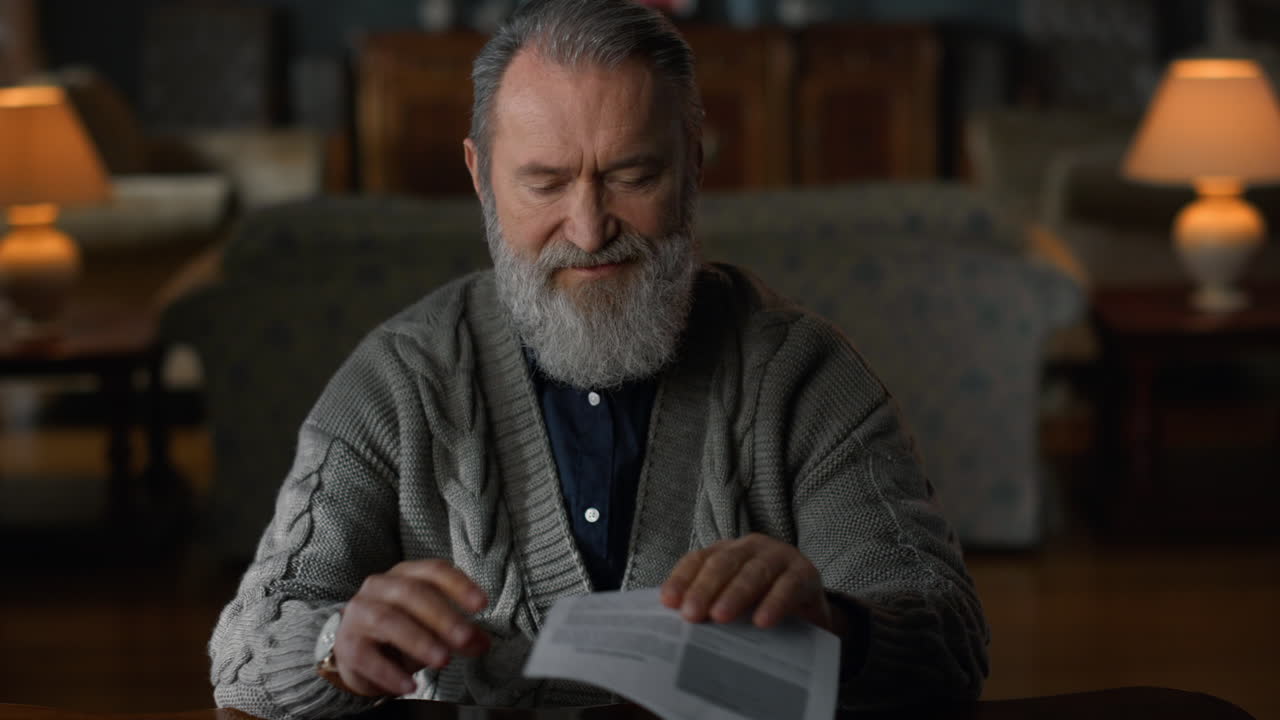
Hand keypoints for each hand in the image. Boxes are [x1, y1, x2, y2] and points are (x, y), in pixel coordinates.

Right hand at [331, 559, 490, 696]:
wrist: (357, 651)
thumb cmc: (401, 631)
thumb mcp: (434, 628)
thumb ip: (459, 632)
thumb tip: (483, 642)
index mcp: (405, 574)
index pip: (433, 571)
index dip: (459, 585)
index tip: (482, 604)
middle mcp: (379, 586)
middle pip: (412, 593)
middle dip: (442, 616)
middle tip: (465, 638)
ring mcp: (359, 613)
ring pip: (387, 620)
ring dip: (419, 640)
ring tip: (443, 660)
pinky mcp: (347, 644)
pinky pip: (367, 656)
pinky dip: (390, 673)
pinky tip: (410, 686)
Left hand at [660, 533, 834, 631]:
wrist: (810, 614)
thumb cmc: (762, 605)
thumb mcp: (732, 604)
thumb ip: (708, 607)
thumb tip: (677, 624)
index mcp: (727, 552)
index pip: (698, 560)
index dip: (682, 579)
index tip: (667, 602)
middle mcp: (750, 548)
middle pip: (722, 563)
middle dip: (704, 588)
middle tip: (691, 614)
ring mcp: (779, 556)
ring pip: (754, 571)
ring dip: (735, 594)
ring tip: (720, 616)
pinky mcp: (805, 572)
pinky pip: (788, 586)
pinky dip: (775, 602)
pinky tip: (762, 621)